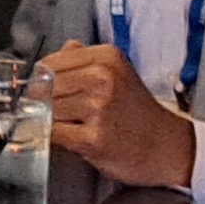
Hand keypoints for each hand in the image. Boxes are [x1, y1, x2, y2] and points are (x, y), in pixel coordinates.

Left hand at [36, 43, 197, 190]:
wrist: (164, 146)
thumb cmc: (136, 112)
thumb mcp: (116, 73)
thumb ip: (81, 60)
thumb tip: (48, 60)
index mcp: (106, 57)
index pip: (50, 63)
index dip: (40, 79)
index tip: (42, 89)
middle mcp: (103, 78)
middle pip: (46, 87)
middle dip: (44, 100)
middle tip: (59, 110)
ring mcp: (98, 108)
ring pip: (48, 109)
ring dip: (51, 119)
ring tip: (73, 124)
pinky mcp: (93, 138)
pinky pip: (54, 132)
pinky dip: (54, 136)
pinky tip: (72, 136)